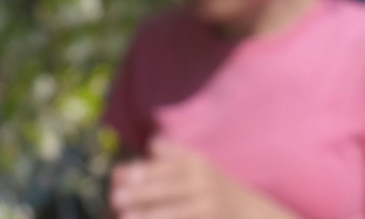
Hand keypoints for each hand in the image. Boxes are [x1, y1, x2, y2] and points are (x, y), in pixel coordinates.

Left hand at [108, 137, 291, 218]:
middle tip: (114, 198)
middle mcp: (203, 182)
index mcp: (196, 163)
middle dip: (139, 193)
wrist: (249, 212)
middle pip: (167, 188)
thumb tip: (141, 152)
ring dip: (149, 215)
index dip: (142, 171)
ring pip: (174, 211)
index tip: (119, 175)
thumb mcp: (197, 164)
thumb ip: (171, 155)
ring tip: (125, 217)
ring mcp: (208, 206)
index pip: (165, 166)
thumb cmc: (214, 187)